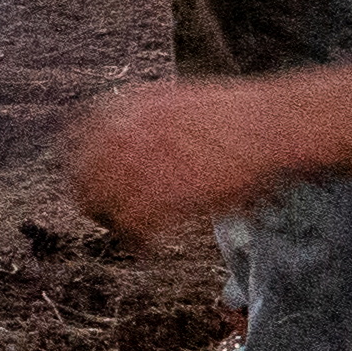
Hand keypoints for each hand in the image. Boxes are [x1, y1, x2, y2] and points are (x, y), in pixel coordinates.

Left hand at [65, 79, 304, 240]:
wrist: (273, 123)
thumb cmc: (238, 116)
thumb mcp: (180, 102)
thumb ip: (146, 120)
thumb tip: (130, 142)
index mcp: (130, 107)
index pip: (79, 137)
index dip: (78, 164)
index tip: (86, 181)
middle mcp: (129, 132)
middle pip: (84, 174)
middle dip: (89, 197)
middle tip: (100, 214)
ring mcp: (144, 162)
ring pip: (102, 202)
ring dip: (111, 221)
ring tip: (126, 233)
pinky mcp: (166, 193)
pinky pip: (134, 224)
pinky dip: (137, 240)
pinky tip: (145, 248)